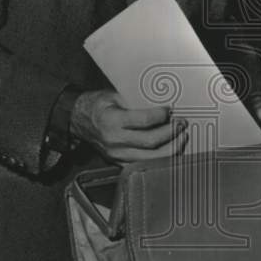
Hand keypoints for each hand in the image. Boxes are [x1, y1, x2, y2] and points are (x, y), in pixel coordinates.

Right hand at [70, 90, 188, 162]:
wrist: (79, 120)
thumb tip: (161, 104)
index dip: (161, 115)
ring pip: (150, 158)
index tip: (170, 110)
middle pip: (150, 142)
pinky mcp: (119, 163)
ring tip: (181, 138)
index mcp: (112, 121)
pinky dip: (160, 159)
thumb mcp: (114, 95)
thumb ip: (136, 100)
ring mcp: (117, 155)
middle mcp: (114, 140)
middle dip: (171, 133)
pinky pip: (144, 165)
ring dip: (170, 149)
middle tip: (182, 124)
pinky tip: (170, 151)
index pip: (144, 121)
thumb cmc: (97, 105)